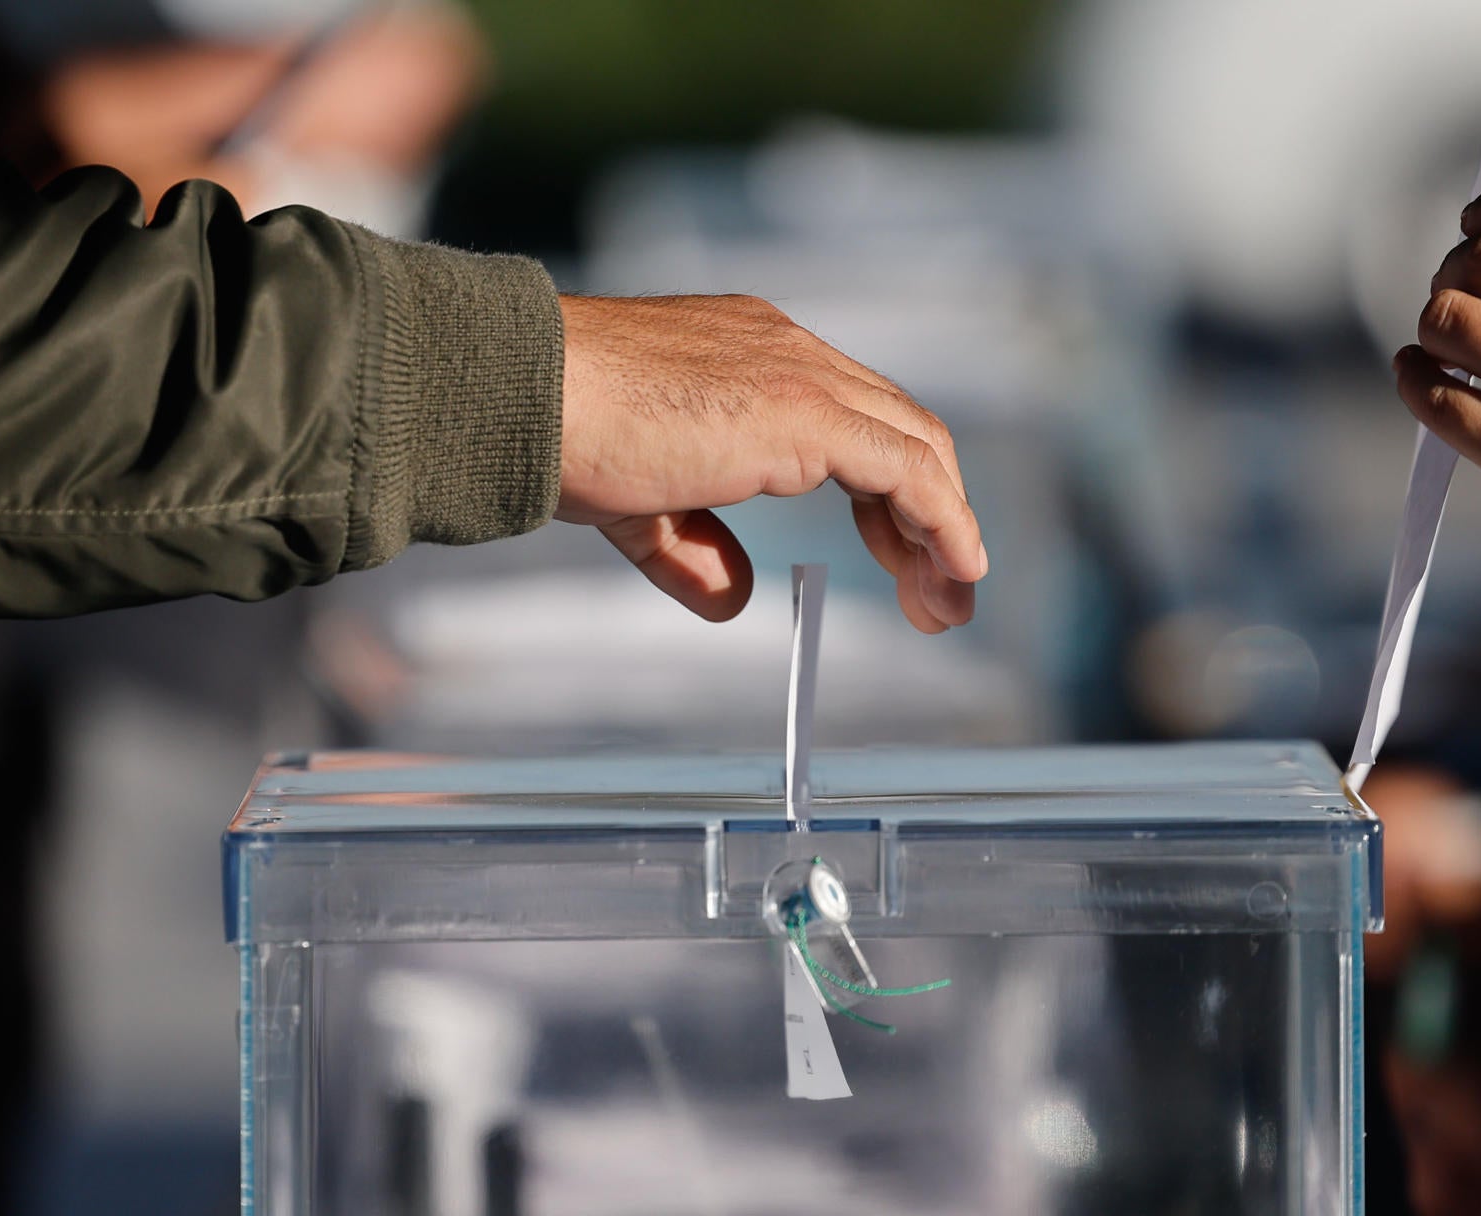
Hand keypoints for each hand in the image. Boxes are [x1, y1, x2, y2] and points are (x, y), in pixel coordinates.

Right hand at [558, 294, 986, 631]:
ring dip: (945, 530)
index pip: (852, 416)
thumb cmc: (557, 432)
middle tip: (936, 590)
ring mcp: (801, 374)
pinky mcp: (805, 412)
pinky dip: (944, 520)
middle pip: (899, 429)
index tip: (898, 555)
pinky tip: (956, 569)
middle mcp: (788, 350)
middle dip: (928, 517)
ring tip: (950, 601)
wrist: (523, 395)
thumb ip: (692, 543)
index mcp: (752, 352)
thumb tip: (733, 598)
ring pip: (917, 448)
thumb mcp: (639, 501)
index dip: (887, 493)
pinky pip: (908, 470)